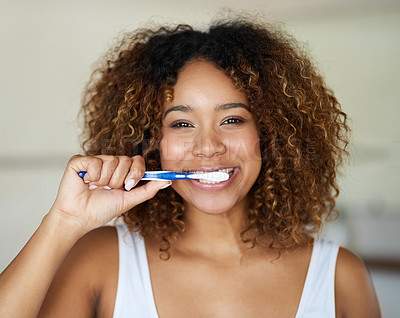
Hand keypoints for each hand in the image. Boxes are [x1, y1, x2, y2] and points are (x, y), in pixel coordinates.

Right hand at [49, 155, 169, 233]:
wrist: (79, 218)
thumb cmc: (101, 210)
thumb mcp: (129, 200)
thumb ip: (148, 190)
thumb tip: (168, 181)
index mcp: (121, 172)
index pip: (137, 160)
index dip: (136, 171)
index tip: (129, 186)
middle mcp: (109, 164)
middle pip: (126, 160)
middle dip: (119, 180)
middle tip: (108, 189)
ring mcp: (95, 161)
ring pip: (112, 161)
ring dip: (105, 180)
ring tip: (95, 188)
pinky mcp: (80, 161)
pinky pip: (96, 161)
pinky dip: (92, 176)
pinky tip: (85, 182)